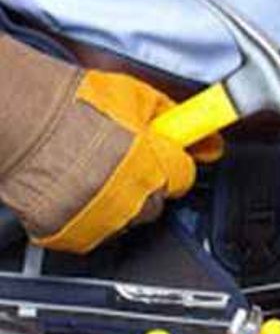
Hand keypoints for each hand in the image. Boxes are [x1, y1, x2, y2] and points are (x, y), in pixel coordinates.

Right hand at [0, 36, 221, 252]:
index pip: (184, 176)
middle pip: (155, 203)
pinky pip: (89, 232)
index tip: (166, 159)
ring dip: (117, 202)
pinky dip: (85, 217)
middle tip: (122, 163)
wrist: (23, 122)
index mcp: (155, 168)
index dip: (173, 164)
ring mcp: (101, 221)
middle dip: (146, 184)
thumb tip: (201, 132)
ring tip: (92, 173)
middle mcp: (133, 200)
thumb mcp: (136, 98)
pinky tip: (74, 191)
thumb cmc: (72, 107)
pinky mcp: (70, 235)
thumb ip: (173, 119)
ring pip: (124, 220)